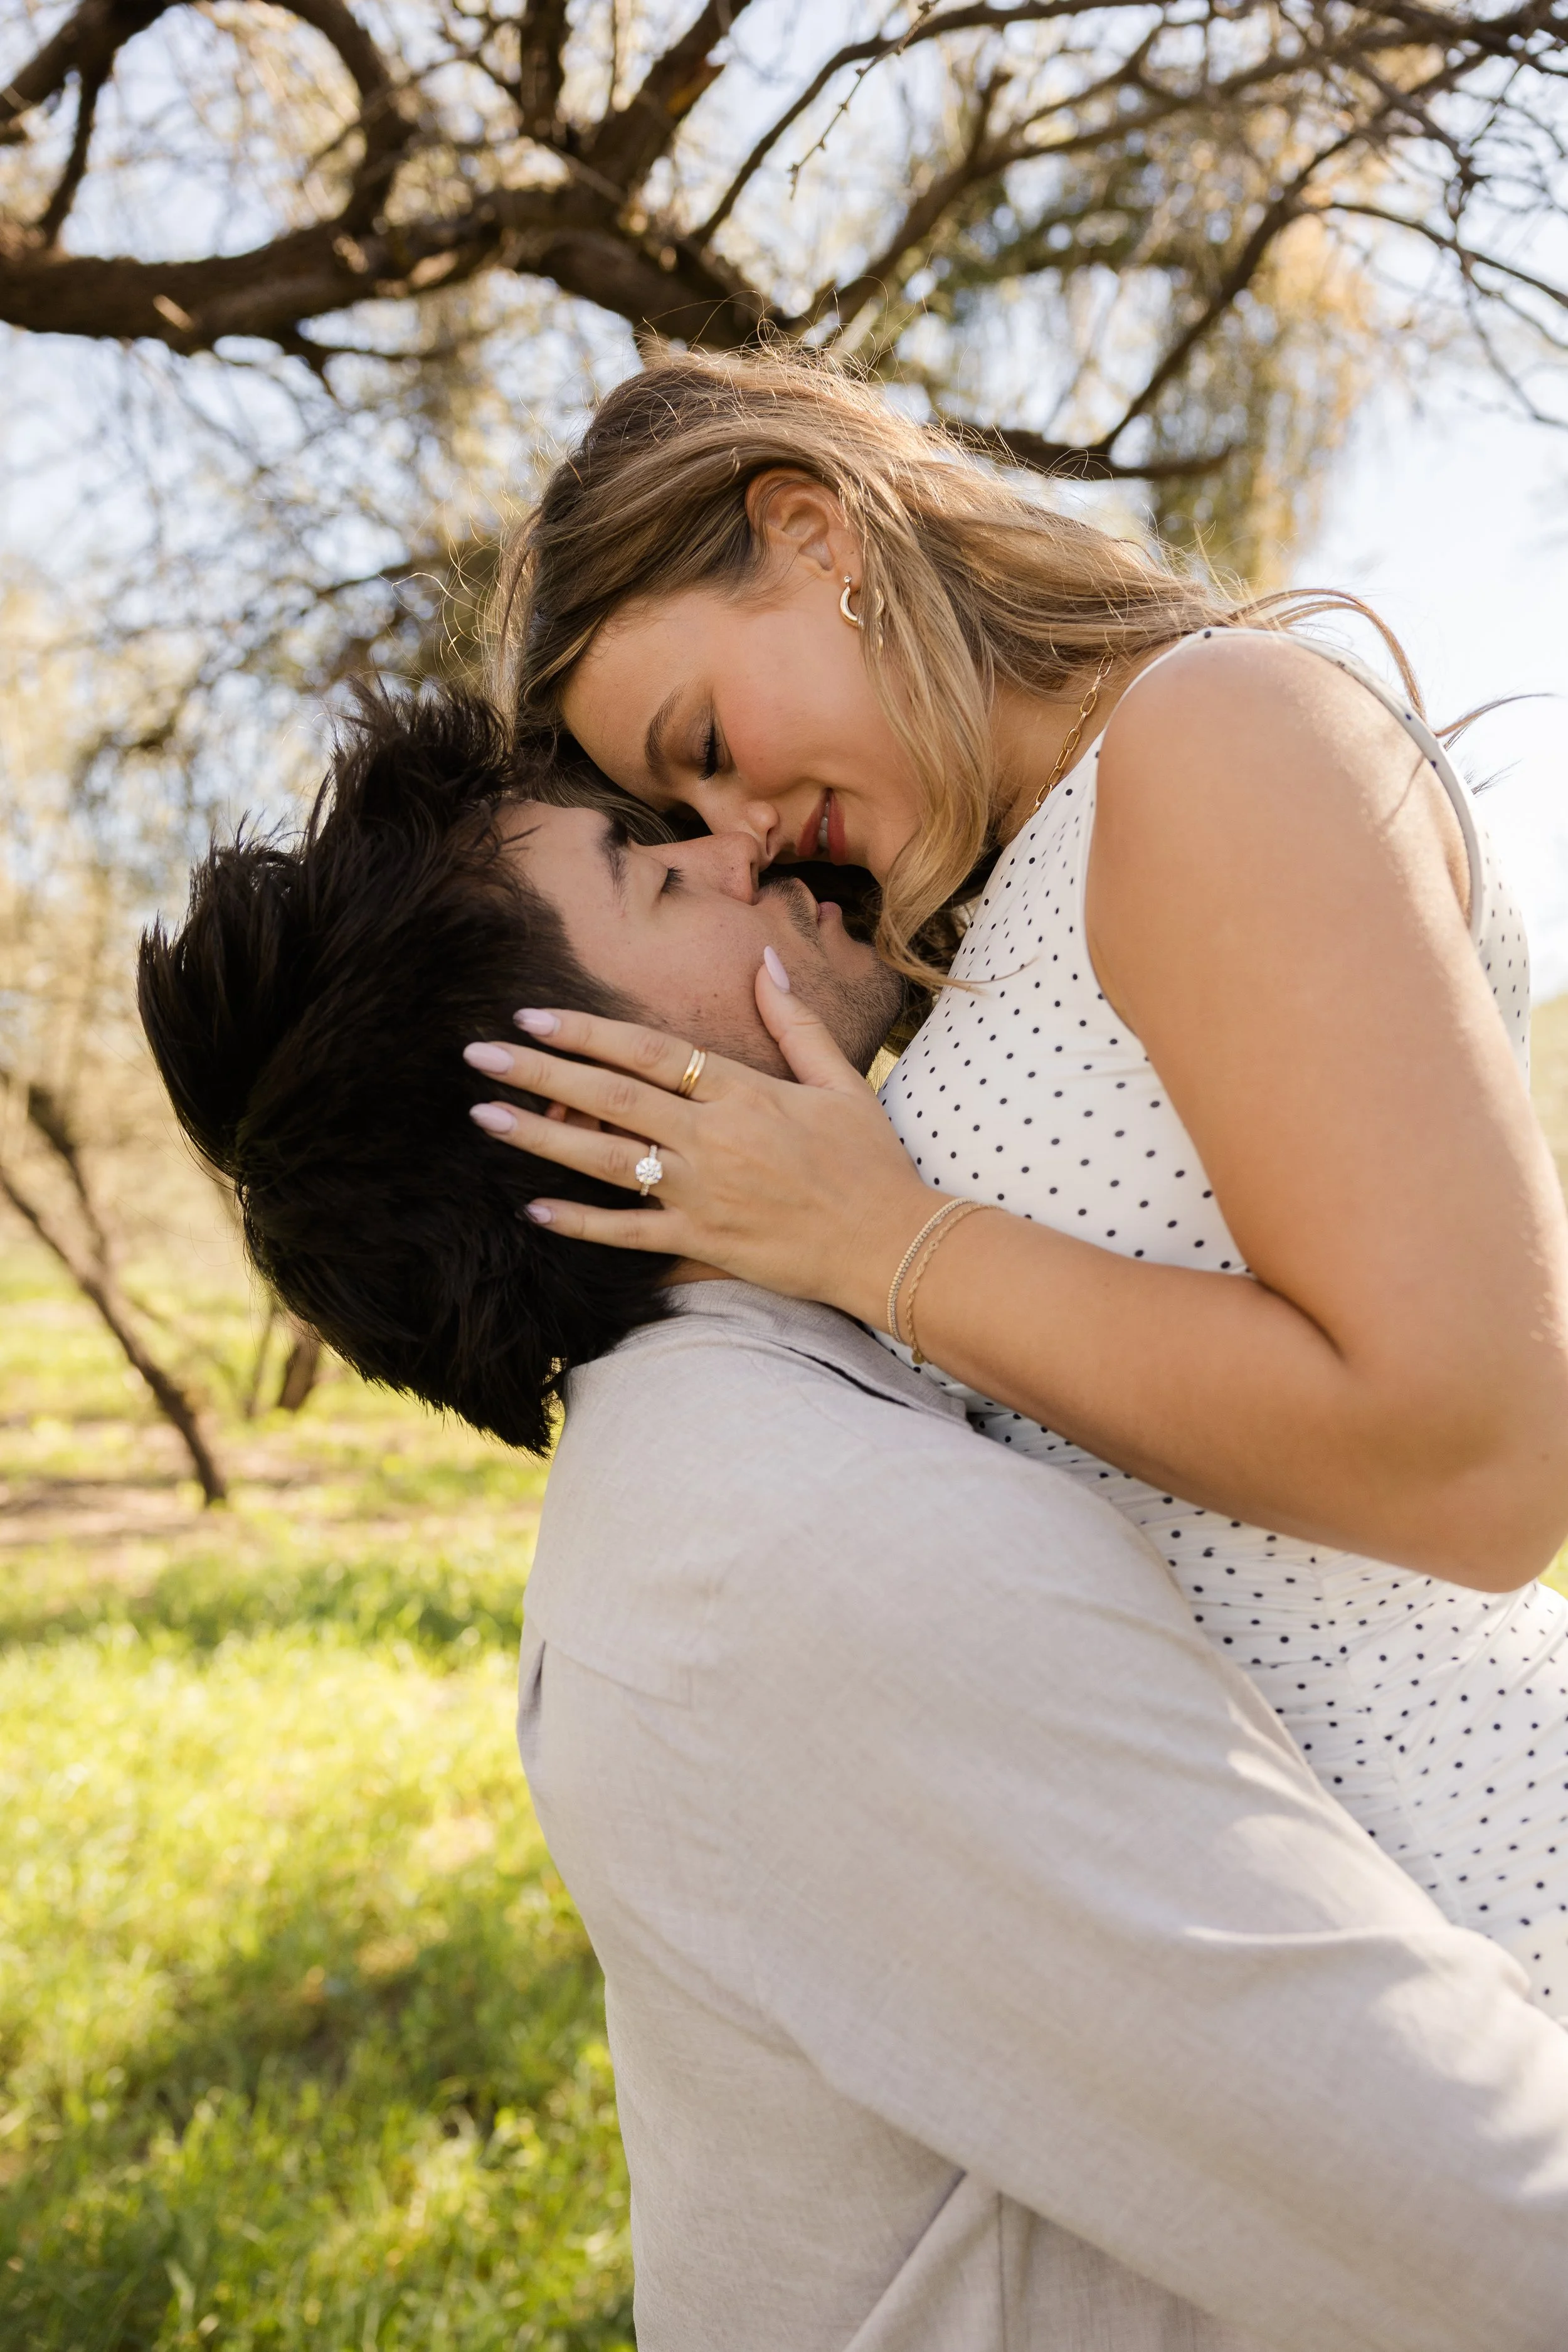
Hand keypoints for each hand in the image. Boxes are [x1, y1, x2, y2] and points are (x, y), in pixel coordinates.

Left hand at [462, 959, 937, 1323]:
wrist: (891, 1245)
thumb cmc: (870, 1162)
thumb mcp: (841, 1081)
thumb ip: (795, 1021)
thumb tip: (764, 958)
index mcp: (744, 1093)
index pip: (650, 1051)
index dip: (587, 1031)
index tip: (534, 1015)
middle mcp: (713, 1139)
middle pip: (610, 1097)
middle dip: (539, 1072)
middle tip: (479, 1053)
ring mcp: (703, 1194)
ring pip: (604, 1160)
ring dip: (539, 1138)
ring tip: (485, 1116)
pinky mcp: (702, 1244)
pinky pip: (628, 1233)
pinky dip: (579, 1223)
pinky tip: (532, 1208)